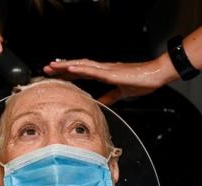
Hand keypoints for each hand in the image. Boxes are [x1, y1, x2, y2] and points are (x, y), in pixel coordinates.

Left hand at [43, 54, 178, 104]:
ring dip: (65, 66)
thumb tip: (99, 103)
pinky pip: (92, 69)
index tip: (55, 76)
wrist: (155, 75)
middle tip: (45, 70)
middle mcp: (102, 69)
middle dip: (61, 69)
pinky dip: (80, 68)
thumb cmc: (141, 81)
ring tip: (52, 66)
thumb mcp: (121, 93)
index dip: (67, 75)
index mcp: (104, 74)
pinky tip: (70, 68)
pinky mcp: (111, 72)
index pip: (81, 74)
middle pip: (76, 68)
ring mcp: (105, 69)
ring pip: (80, 65)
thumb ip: (109, 97)